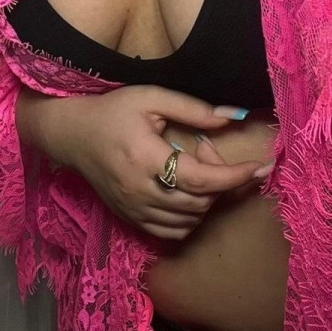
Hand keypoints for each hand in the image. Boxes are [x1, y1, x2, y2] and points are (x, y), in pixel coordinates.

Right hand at [62, 84, 267, 240]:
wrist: (72, 134)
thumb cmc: (112, 111)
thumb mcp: (151, 98)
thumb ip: (192, 108)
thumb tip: (233, 116)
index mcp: (146, 158)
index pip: (201, 178)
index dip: (234, 176)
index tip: (259, 167)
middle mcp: (140, 190)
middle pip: (199, 202)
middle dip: (219, 180)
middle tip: (209, 150)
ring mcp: (134, 209)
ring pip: (189, 220)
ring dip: (206, 198)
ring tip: (196, 168)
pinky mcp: (130, 219)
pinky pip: (172, 232)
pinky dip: (190, 218)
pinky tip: (188, 193)